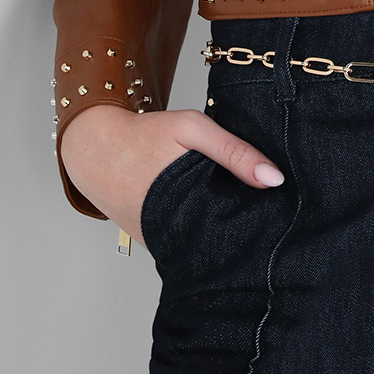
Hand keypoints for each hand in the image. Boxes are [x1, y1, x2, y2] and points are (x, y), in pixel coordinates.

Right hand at [60, 104, 284, 244]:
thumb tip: (275, 180)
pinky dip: (197, 229)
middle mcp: (173, 235)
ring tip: (240, 210)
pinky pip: (183, 240)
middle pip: (223, 239)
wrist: (92, 148)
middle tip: (266, 212)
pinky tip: (208, 211)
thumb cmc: (143, 135)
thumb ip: (234, 152)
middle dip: (243, 226)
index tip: (281, 210)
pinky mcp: (151, 243)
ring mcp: (160, 243)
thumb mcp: (191, 129)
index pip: (239, 226)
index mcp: (189, 208)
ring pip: (203, 242)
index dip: (261, 218)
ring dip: (219, 229)